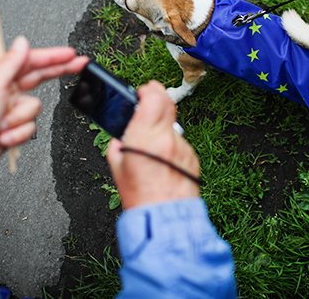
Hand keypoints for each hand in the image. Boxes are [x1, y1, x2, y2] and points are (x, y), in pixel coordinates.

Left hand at [0, 36, 87, 173]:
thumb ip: (10, 63)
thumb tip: (21, 42)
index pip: (32, 60)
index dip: (53, 56)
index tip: (71, 54)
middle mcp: (6, 88)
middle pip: (40, 77)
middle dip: (58, 72)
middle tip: (80, 64)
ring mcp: (10, 108)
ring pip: (34, 108)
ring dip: (19, 120)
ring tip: (1, 123)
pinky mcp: (13, 125)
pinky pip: (30, 126)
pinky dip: (17, 133)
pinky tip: (1, 134)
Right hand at [106, 81, 199, 208]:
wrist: (163, 218)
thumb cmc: (139, 195)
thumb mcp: (117, 165)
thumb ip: (119, 142)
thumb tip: (123, 132)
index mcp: (145, 136)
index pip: (154, 96)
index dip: (148, 90)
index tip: (142, 92)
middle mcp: (167, 137)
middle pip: (168, 102)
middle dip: (157, 96)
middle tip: (148, 101)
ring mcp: (182, 147)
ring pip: (173, 125)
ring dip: (163, 125)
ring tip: (152, 143)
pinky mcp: (192, 157)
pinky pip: (180, 143)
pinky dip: (171, 145)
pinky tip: (163, 161)